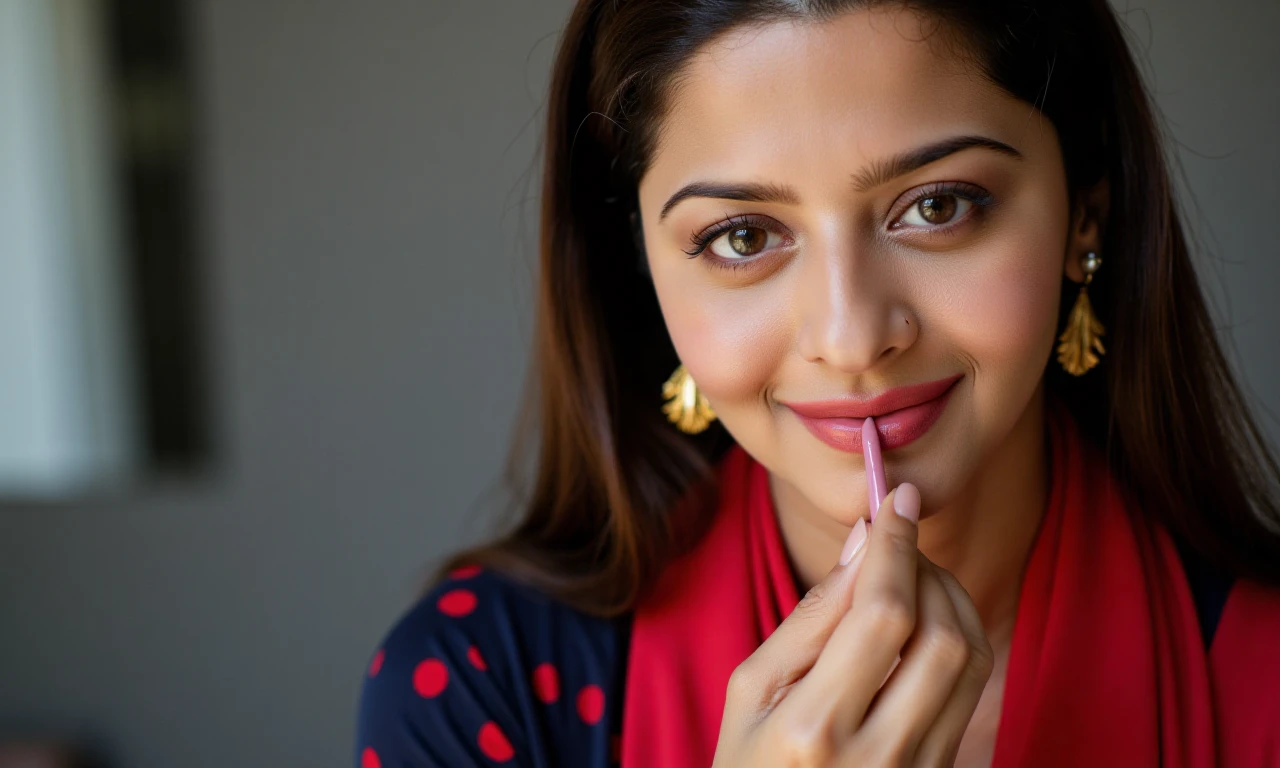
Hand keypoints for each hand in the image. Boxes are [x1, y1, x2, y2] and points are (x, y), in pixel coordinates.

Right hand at [711, 484, 994, 766]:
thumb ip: (809, 618)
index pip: (880, 612)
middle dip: (925, 567)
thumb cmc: (750, 766)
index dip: (896, 545)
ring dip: (950, 598)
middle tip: (897, 542)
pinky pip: (971, 692)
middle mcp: (877, 754)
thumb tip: (862, 543)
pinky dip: (957, 637)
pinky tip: (925, 622)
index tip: (896, 499)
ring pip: (970, 659)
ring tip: (911, 578)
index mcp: (813, 728)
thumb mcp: (751, 692)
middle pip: (940, 632)